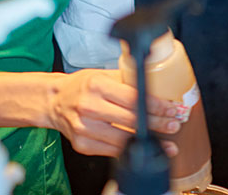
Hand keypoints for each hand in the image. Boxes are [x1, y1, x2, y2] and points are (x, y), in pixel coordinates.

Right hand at [48, 68, 182, 157]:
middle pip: (132, 121)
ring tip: (164, 142)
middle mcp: (89, 106)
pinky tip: (140, 148)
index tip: (171, 109)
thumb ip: (126, 81)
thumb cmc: (81, 86)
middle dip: (158, 124)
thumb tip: (157, 87)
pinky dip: (129, 150)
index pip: (134, 99)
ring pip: (123, 140)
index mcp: (97, 85)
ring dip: (147, 142)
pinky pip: (112, 151)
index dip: (156, 106)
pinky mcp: (82, 145)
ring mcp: (84, 128)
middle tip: (173, 125)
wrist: (54, 101)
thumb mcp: (102, 75)